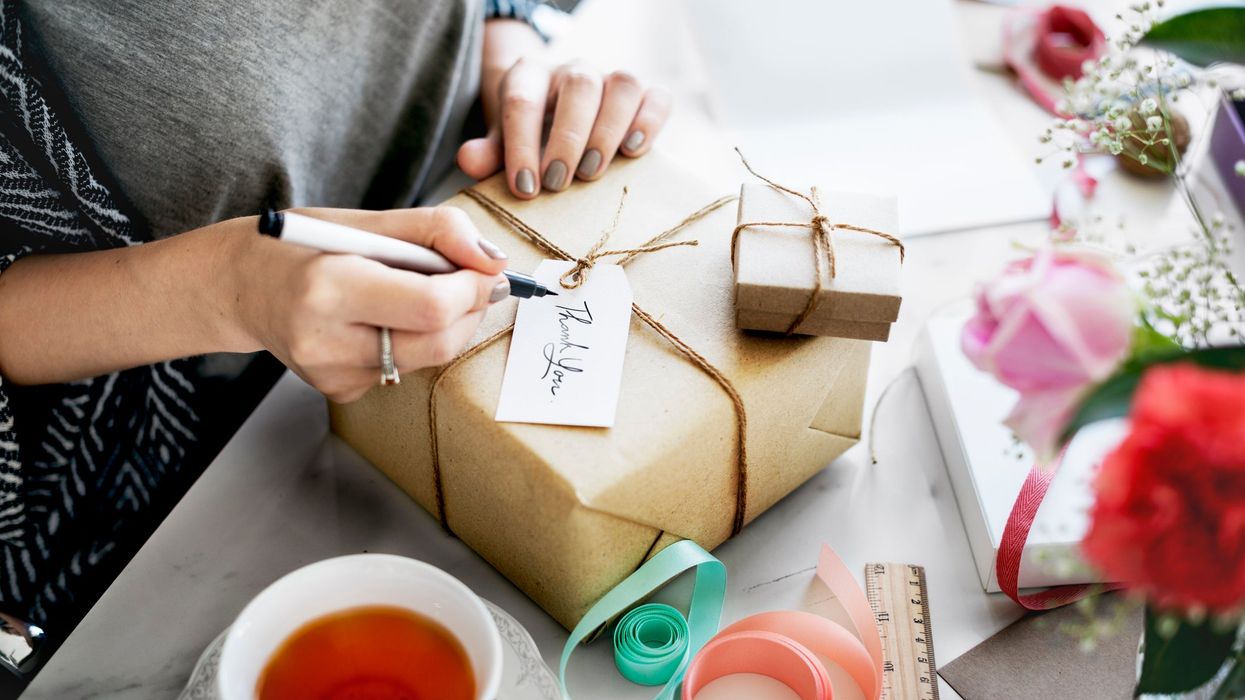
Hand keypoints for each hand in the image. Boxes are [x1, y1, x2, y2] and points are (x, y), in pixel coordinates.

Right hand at [233, 207, 508, 402]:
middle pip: (439, 341)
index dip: (472, 288)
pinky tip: (381, 319)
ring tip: (414, 290)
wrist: (238, 287)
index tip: (482, 268)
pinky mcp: (340, 391)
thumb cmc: (298, 246)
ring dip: (444, 324)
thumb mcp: (362, 219)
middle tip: (469, 280)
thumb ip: (436, 231)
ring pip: (428, 358)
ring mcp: (332, 374)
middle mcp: (326, 340)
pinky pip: (404, 369)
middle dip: (470, 309)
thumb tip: (494, 262)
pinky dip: (412, 341)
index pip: (431, 306)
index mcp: (328, 288)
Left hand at [458, 60, 671, 198]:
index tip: (525, 188)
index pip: (523, 100)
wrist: (557, 117)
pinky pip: (656, 96)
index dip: (522, 145)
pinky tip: (634, 151)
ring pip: (622, 85)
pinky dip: (651, 121)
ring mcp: (610, 80)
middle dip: (568, 138)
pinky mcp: (643, 96)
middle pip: (578, 86)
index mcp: (530, 77)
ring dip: (609, 131)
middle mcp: (572, 71)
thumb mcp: (502, 144)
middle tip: (559, 183)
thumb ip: (487, 154)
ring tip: (593, 172)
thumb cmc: (528, 136)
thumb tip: (469, 160)